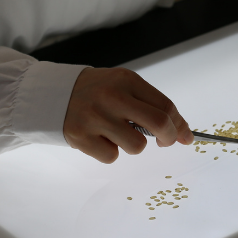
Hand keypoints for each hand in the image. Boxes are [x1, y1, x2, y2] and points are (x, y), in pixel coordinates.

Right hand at [63, 67, 193, 163]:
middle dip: (169, 137)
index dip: (180, 124)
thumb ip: (150, 105)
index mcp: (126, 80)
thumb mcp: (122, 86)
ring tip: (116, 133)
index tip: (185, 136)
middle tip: (165, 142)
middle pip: (158, 123)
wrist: (53, 94)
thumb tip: (184, 133)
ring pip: (136, 145)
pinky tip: (98, 138)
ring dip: (132, 144)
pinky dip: (109, 151)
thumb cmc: (96, 92)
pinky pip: (112, 156)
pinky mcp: (81, 137)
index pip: (165, 105)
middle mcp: (112, 97)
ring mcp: (95, 117)